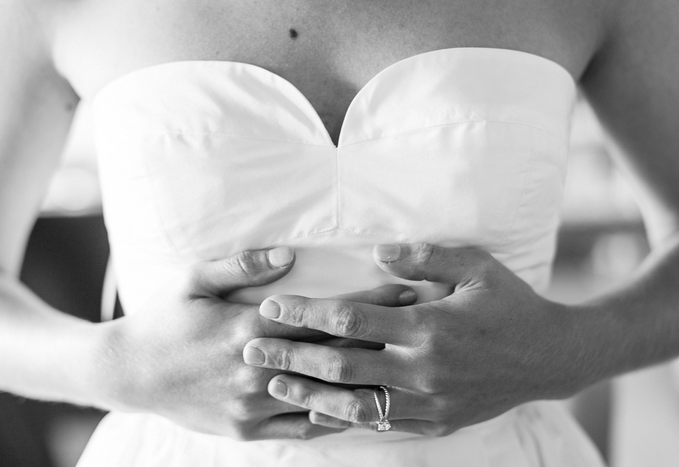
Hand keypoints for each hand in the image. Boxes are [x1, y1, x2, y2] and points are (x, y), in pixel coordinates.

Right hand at [91, 247, 415, 440]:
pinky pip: (301, 428)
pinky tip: (363, 411)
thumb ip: (241, 265)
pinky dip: (334, 419)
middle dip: (380, 340)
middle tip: (421, 330)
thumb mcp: (192, 280)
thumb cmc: (164, 320)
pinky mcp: (247, 430)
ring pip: (323, 395)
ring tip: (405, 370)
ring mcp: (253, 404)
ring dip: (366, 382)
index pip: (322, 315)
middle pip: (332, 355)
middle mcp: (257, 368)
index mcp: (248, 327)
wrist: (130, 373)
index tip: (402, 293)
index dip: (367, 305)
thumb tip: (286, 254)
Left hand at [243, 243, 580, 435]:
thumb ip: (425, 257)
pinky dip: (346, 418)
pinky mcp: (435, 423)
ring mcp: (429, 402)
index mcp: (429, 326)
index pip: (352, 320)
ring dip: (309, 393)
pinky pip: (382, 423)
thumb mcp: (475, 266)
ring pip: (356, 403)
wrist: (550, 357)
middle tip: (250, 350)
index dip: (307, 313)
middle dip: (291, 356)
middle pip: (342, 366)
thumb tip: (377, 251)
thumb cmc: (510, 304)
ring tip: (273, 383)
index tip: (272, 307)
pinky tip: (317, 411)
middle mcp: (424, 369)